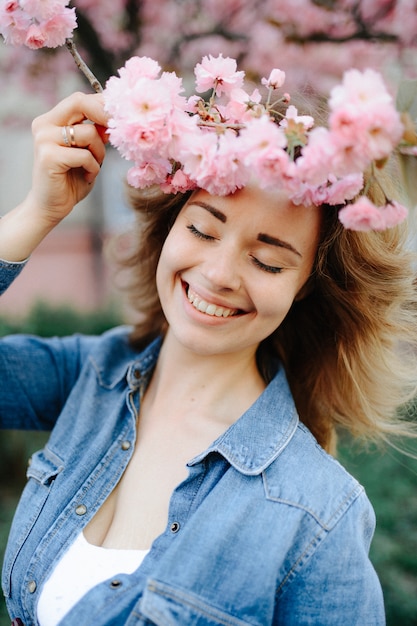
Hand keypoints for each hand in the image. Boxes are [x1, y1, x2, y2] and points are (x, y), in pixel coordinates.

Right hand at [28, 91, 107, 222]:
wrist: (51, 206)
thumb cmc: (71, 179)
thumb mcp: (88, 152)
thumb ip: (96, 133)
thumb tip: (113, 117)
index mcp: (51, 120)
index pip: (79, 100)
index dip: (102, 105)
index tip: (120, 117)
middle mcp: (44, 125)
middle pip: (79, 103)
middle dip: (104, 116)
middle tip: (116, 132)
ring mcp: (44, 140)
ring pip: (88, 133)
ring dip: (99, 152)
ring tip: (94, 166)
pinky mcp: (48, 157)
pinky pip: (84, 155)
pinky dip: (93, 167)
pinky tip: (87, 176)